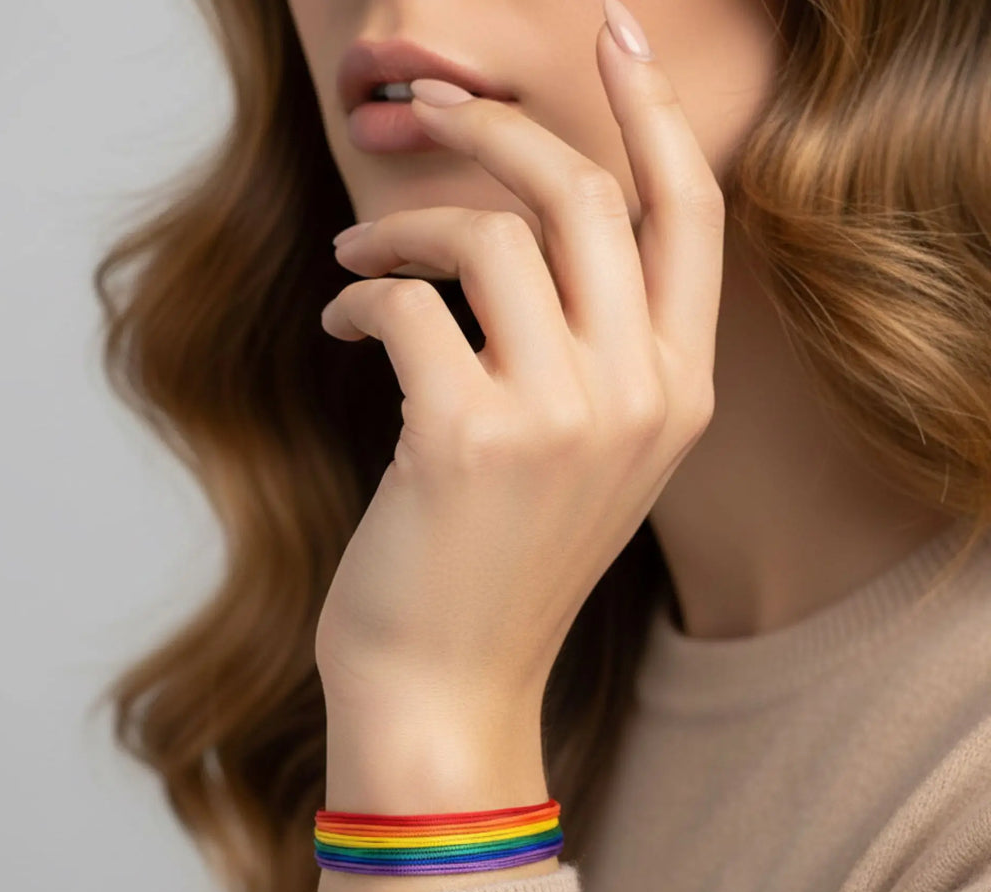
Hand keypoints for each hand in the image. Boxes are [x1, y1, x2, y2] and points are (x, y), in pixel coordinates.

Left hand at [315, 19, 723, 766]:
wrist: (451, 686)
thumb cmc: (501, 564)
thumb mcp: (587, 456)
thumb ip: (594, 350)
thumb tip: (528, 228)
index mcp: (680, 394)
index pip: (692, 215)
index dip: (654, 114)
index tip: (616, 38)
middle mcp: (642, 396)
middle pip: (585, 195)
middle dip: (496, 133)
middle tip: (426, 110)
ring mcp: (563, 416)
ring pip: (487, 234)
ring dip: (402, 224)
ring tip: (358, 253)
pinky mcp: (469, 436)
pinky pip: (405, 302)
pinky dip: (360, 294)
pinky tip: (340, 323)